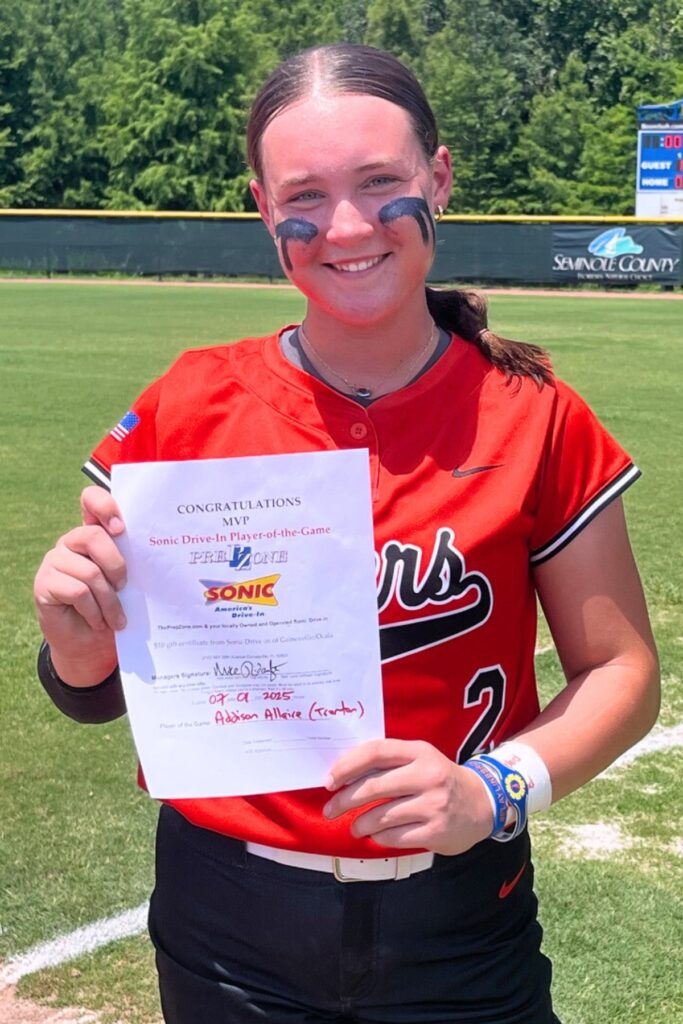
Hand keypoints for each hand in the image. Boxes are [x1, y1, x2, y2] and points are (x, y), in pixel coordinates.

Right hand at [34, 486, 126, 684]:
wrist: (91, 644)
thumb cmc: (115, 609)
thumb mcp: (129, 584)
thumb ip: (134, 562)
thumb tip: (160, 551)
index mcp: (95, 534)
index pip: (91, 500)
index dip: (104, 506)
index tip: (121, 527)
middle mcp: (72, 542)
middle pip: (94, 536)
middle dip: (117, 565)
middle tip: (125, 588)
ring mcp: (55, 560)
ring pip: (89, 571)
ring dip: (110, 601)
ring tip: (117, 619)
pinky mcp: (44, 583)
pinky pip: (77, 592)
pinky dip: (94, 611)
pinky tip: (99, 622)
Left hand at [323, 738, 493, 854]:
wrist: (482, 802)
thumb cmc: (439, 779)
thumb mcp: (420, 759)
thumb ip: (388, 762)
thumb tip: (342, 774)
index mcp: (420, 752)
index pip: (376, 752)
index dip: (347, 765)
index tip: (329, 780)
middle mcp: (427, 775)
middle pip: (374, 786)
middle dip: (344, 800)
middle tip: (330, 809)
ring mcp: (433, 805)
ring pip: (380, 816)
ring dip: (360, 823)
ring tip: (356, 826)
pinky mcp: (436, 831)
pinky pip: (394, 837)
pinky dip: (379, 837)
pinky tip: (377, 835)